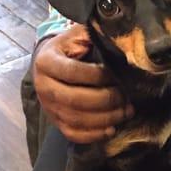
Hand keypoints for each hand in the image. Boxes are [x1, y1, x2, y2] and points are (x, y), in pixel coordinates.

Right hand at [33, 24, 132, 142]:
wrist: (49, 64)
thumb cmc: (69, 49)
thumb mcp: (77, 36)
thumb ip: (94, 36)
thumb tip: (121, 42)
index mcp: (46, 62)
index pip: (74, 72)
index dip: (99, 76)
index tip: (118, 75)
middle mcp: (43, 87)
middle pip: (75, 100)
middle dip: (106, 100)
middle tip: (127, 98)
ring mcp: (48, 107)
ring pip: (76, 119)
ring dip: (106, 118)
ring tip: (126, 112)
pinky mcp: (55, 121)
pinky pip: (73, 134)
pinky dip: (94, 134)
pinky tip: (111, 129)